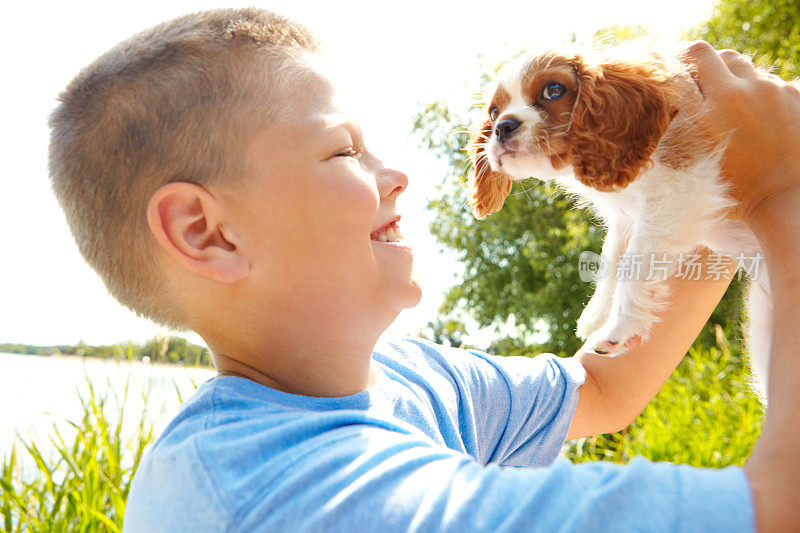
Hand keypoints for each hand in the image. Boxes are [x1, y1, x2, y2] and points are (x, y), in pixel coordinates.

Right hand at [681, 42, 799, 222]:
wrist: (788, 199)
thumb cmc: (737, 192)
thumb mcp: (696, 165)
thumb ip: (682, 134)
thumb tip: (667, 114)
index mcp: (705, 114)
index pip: (678, 70)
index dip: (670, 68)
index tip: (670, 76)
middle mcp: (736, 93)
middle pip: (710, 54)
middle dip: (701, 65)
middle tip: (699, 82)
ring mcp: (769, 89)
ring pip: (742, 65)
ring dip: (732, 79)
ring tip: (733, 106)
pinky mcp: (794, 93)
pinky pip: (770, 81)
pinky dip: (760, 94)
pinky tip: (760, 119)